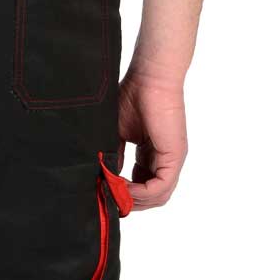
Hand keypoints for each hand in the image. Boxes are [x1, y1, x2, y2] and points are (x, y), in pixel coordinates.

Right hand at [117, 63, 187, 209]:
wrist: (149, 77)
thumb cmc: (133, 96)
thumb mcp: (117, 134)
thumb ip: (114, 157)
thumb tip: (105, 179)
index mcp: (153, 154)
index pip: (143, 186)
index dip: (125, 194)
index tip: (105, 192)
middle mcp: (166, 160)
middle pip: (152, 197)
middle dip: (130, 202)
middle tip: (108, 199)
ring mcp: (172, 159)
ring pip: (158, 197)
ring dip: (134, 200)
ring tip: (113, 193)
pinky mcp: (174, 156)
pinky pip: (160, 187)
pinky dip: (140, 192)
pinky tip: (122, 186)